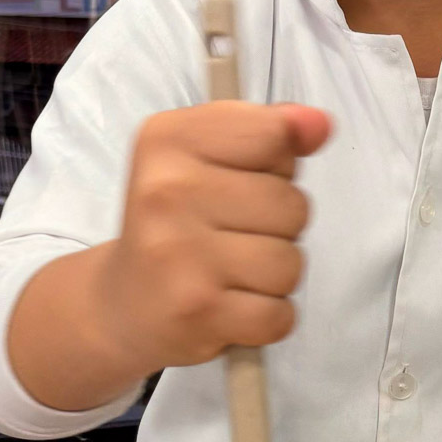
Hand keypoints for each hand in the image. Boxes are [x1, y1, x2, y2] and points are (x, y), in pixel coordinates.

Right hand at [96, 101, 331, 375]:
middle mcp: (167, 193)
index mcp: (168, 141)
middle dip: (278, 225)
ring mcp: (181, 257)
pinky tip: (231, 307)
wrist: (123, 307)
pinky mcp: (200, 314)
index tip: (239, 180)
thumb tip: (318, 123)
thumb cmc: (178, 225)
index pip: (274, 133)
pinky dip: (268, 318)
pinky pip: (282, 314)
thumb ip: (269, 132)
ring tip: (229, 274)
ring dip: (274, 275)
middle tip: (229, 237)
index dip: (276, 163)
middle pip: (291, 203)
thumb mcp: (208, 157)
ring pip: (291, 261)